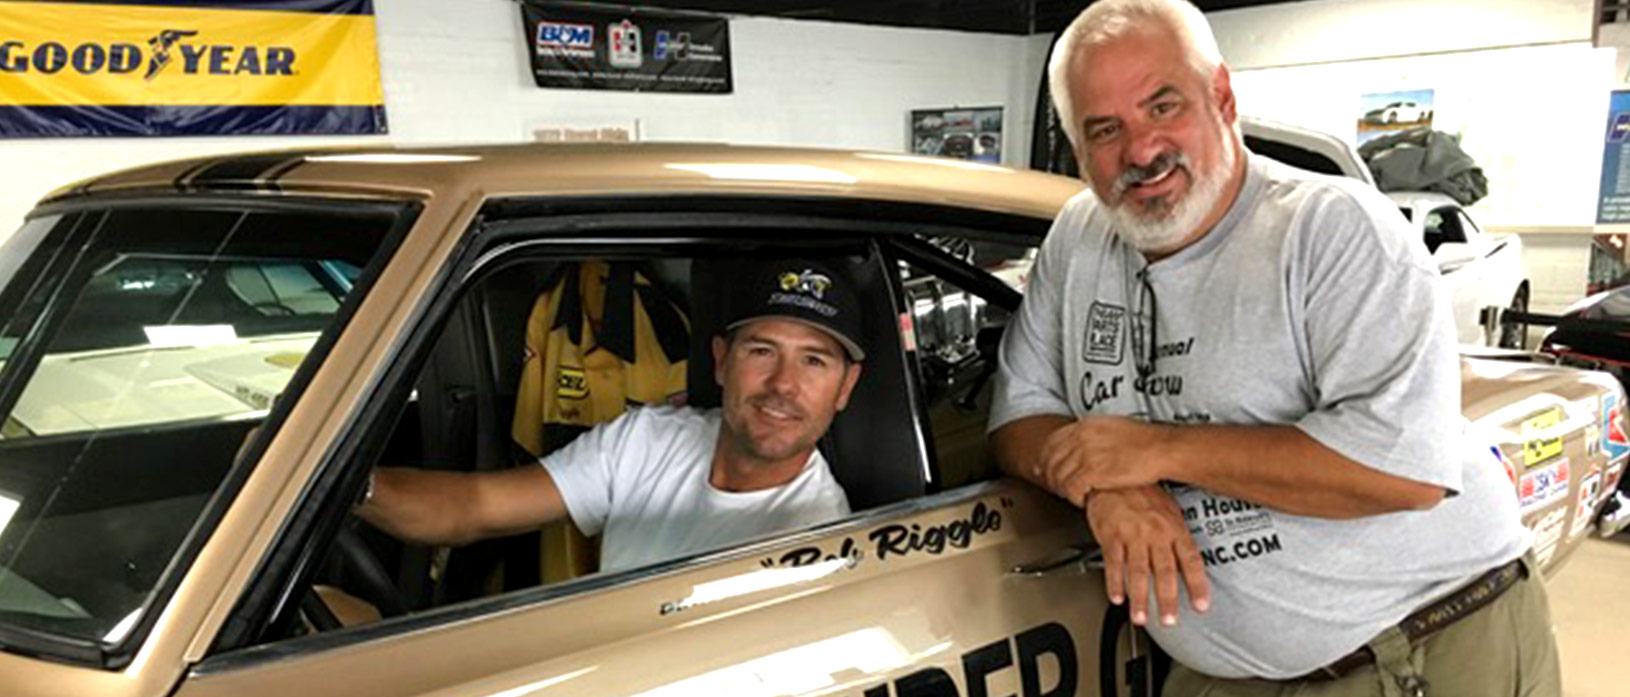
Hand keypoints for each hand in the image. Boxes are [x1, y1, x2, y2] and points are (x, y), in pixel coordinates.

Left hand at [1037, 416, 1167, 504]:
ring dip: (1064, 489)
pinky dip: (1075, 497)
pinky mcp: (1093, 471)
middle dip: (1051, 477)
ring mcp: (1086, 453)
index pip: (1052, 441)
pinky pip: (1072, 488)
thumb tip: (1076, 444)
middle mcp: (1081, 437)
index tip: (1042, 468)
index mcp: (1085, 425)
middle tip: (1059, 487)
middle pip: (1051, 460)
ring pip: (1059, 476)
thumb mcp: (1112, 427)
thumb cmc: (1144, 441)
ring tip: (1075, 495)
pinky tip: (1084, 499)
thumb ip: (1091, 435)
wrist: (1161, 448)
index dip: (1045, 458)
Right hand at [1087, 485, 1209, 626]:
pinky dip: (1114, 582)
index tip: (1200, 605)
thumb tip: (1186, 561)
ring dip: (1139, 598)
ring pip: (1138, 571)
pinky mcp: (1111, 535)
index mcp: (1173, 528)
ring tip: (1141, 617)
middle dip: (1167, 599)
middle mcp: (1155, 533)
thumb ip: (1176, 535)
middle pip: (1164, 571)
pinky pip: (1114, 563)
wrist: (1112, 477)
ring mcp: (1133, 535)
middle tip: (1169, 620)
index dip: (1197, 585)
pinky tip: (1117, 596)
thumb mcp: (1168, 509)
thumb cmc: (1140, 492)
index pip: (1190, 561)